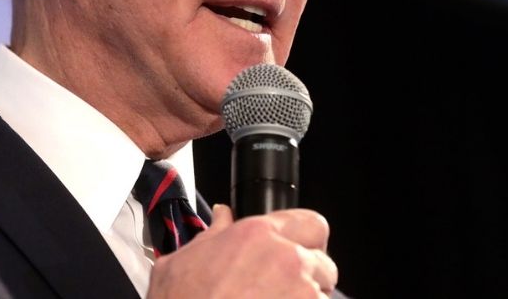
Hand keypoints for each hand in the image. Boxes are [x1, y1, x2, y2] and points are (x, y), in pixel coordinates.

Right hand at [146, 204, 337, 297]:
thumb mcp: (182, 262)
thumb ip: (213, 234)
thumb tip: (222, 217)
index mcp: (257, 235)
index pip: (311, 223)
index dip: (305, 239)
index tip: (298, 250)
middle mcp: (286, 260)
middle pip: (324, 263)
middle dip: (311, 276)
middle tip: (284, 289)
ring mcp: (302, 293)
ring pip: (323, 295)